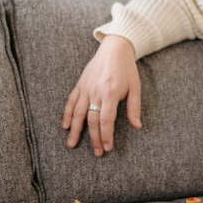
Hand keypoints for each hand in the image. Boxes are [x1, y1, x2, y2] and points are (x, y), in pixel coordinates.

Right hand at [63, 35, 141, 156]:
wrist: (114, 49)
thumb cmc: (127, 69)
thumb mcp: (135, 87)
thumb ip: (134, 108)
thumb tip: (137, 126)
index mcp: (111, 93)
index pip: (106, 120)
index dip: (106, 136)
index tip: (107, 148)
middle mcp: (96, 92)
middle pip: (92, 120)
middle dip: (94, 138)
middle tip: (96, 153)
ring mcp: (86, 88)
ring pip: (78, 113)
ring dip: (75, 131)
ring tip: (71, 145)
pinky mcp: (80, 85)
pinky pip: (71, 102)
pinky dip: (67, 114)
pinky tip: (65, 126)